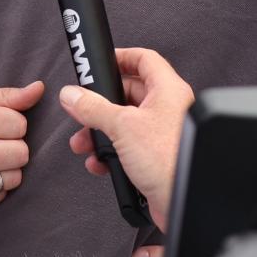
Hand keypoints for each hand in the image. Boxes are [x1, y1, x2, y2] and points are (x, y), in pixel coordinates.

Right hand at [57, 45, 194, 230]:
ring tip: (84, 142)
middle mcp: (167, 109)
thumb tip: (72, 95)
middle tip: (82, 108)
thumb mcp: (122, 126)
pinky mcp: (155, 157)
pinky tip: (100, 162)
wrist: (184, 199)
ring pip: (124, 123)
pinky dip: (110, 152)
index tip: (101, 62)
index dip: (121, 57)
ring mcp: (161, 133)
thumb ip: (93, 108)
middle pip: (128, 94)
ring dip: (101, 132)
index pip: (144, 60)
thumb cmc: (169, 160)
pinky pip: (127, 147)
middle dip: (100, 104)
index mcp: (167, 90)